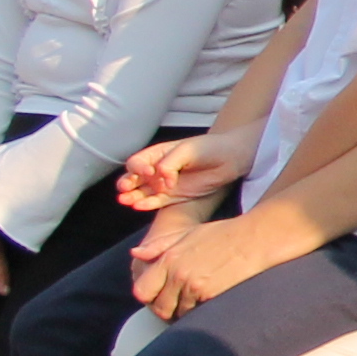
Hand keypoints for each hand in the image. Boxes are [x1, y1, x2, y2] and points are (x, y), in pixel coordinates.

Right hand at [116, 131, 248, 213]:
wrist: (232, 158)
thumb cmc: (209, 148)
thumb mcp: (187, 150)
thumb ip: (170, 163)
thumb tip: (161, 179)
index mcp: (157, 154)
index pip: (137, 162)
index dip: (137, 168)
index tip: (148, 172)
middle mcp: (157, 170)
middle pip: (133, 178)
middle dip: (126, 183)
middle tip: (125, 188)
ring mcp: (165, 184)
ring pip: (141, 192)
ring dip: (131, 196)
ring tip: (125, 200)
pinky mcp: (174, 196)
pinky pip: (157, 202)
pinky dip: (146, 204)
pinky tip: (138, 206)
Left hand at [132, 209, 286, 320]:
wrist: (255, 238)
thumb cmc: (224, 234)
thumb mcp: (188, 233)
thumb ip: (159, 246)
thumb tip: (135, 254)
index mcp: (168, 259)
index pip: (142, 290)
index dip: (148, 297)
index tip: (158, 296)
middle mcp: (177, 274)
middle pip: (159, 308)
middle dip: (166, 310)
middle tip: (177, 306)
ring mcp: (194, 287)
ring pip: (179, 313)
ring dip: (185, 312)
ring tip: (196, 303)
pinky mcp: (211, 296)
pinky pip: (197, 313)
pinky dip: (200, 312)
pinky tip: (209, 303)